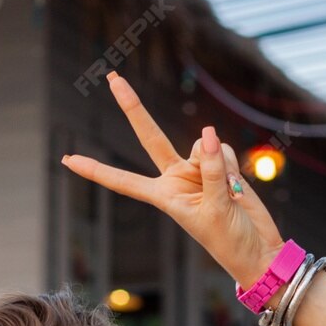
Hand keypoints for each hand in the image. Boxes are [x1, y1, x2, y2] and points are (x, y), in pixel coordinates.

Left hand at [61, 74, 284, 291]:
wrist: (257, 248)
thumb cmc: (230, 240)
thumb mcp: (217, 208)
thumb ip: (210, 169)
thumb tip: (206, 131)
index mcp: (163, 196)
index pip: (122, 180)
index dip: (96, 170)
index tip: (68, 160)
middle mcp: (174, 179)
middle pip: (150, 137)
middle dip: (133, 108)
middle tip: (112, 77)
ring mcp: (196, 169)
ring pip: (203, 147)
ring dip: (219, 167)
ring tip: (229, 195)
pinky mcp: (217, 164)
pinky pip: (221, 149)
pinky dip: (231, 164)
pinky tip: (237, 186)